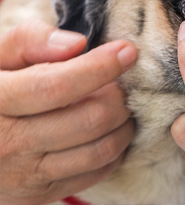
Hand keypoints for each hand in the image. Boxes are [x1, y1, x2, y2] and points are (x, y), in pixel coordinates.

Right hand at [0, 20, 137, 204]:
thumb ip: (29, 41)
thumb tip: (77, 44)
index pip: (57, 86)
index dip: (100, 67)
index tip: (127, 51)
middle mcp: (8, 145)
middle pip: (90, 120)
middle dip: (119, 96)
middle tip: (123, 83)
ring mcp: (25, 176)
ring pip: (101, 150)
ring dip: (124, 124)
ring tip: (121, 105)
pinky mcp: (39, 196)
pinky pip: (96, 173)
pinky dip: (115, 150)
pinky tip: (110, 131)